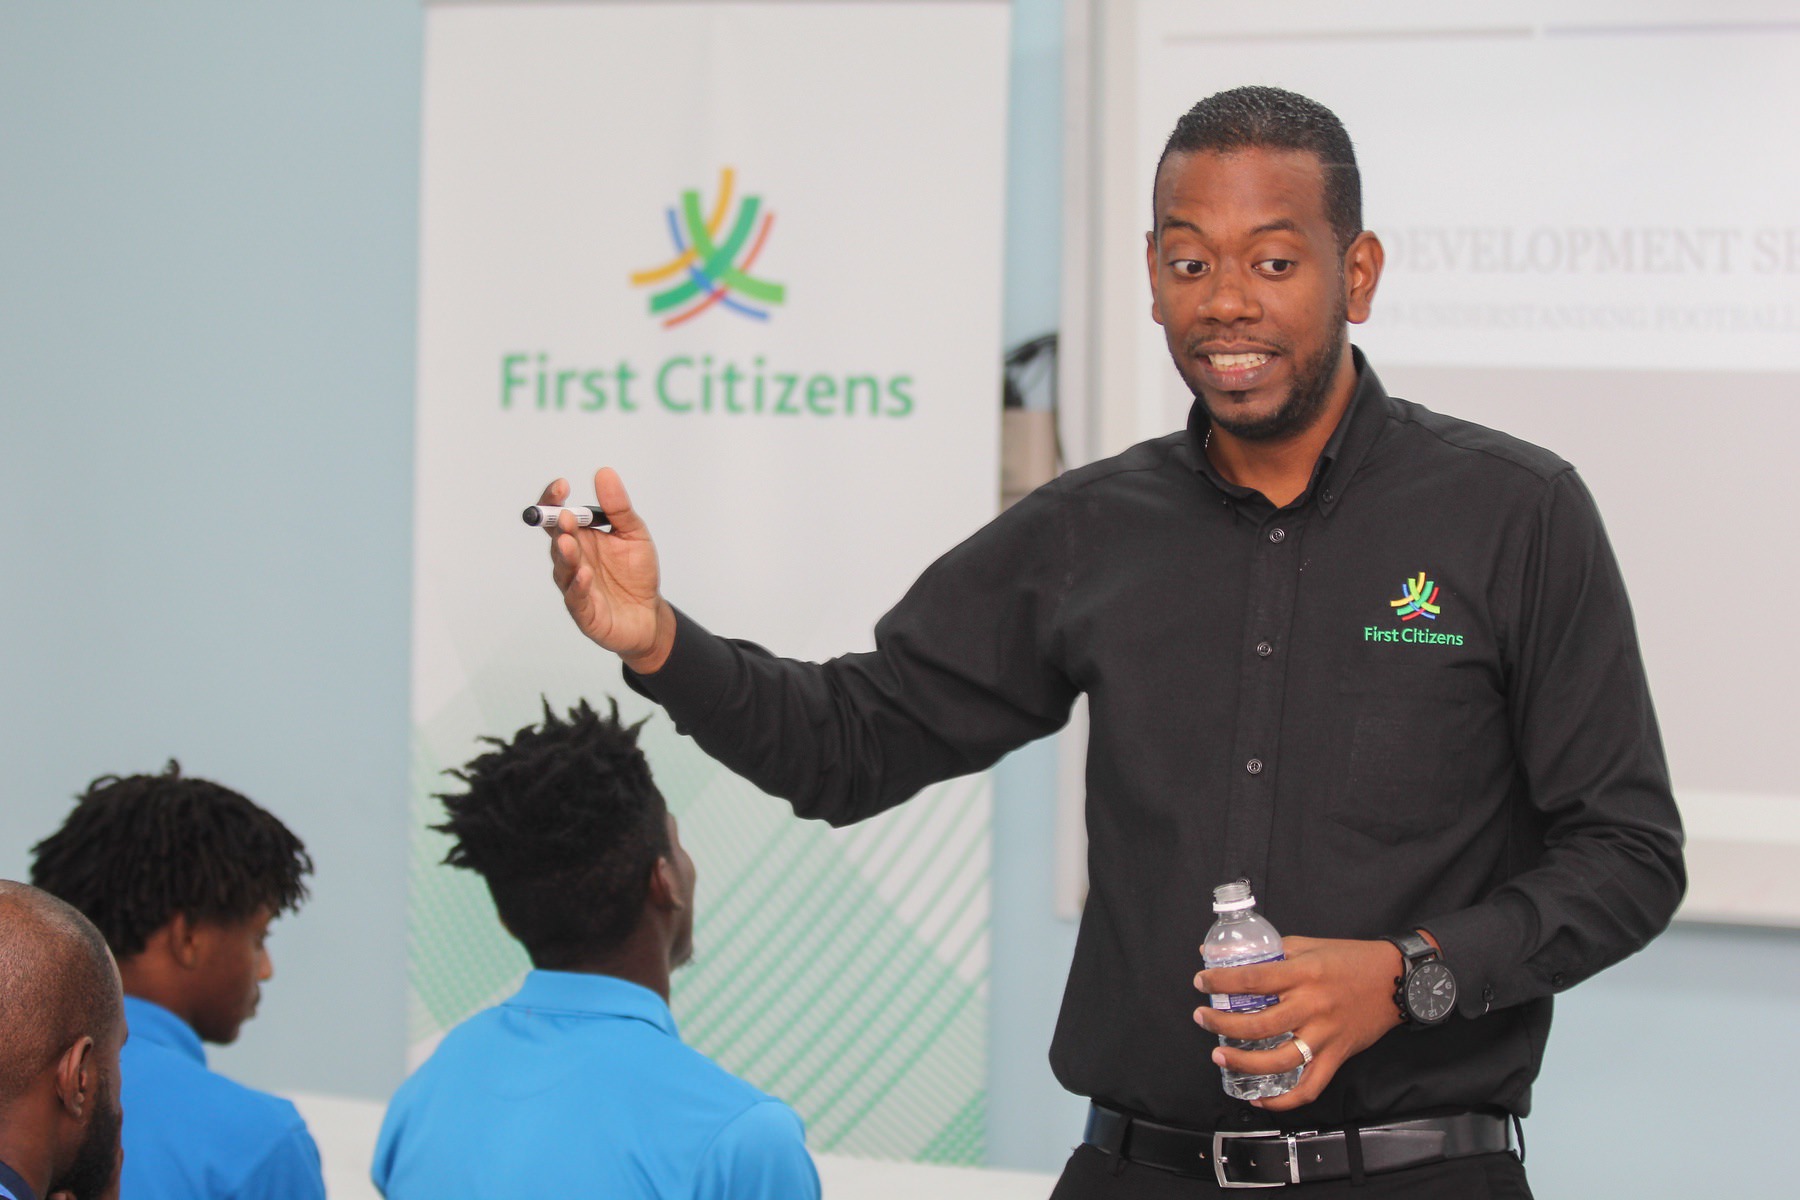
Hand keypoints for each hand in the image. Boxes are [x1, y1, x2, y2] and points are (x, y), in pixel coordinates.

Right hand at [540, 468, 675, 671]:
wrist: (649, 613)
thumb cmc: (636, 573)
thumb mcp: (633, 534)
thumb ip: (619, 507)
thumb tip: (604, 473)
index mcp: (581, 538)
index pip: (557, 516)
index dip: (553, 501)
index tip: (562, 485)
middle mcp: (573, 560)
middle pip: (557, 540)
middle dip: (559, 528)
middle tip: (565, 517)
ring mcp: (575, 586)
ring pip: (563, 569)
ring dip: (566, 555)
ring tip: (569, 541)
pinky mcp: (585, 612)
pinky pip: (577, 598)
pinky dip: (579, 586)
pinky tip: (585, 574)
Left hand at [1193, 936, 1404, 1110]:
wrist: (1396, 978)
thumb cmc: (1350, 958)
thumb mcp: (1310, 945)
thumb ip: (1272, 951)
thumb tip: (1229, 952)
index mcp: (1303, 973)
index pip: (1252, 979)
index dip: (1221, 982)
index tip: (1201, 982)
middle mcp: (1313, 1005)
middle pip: (1259, 1023)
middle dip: (1222, 1023)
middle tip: (1201, 1019)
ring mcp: (1325, 1035)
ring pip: (1279, 1059)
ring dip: (1243, 1062)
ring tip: (1219, 1056)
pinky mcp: (1338, 1055)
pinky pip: (1310, 1086)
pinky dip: (1283, 1100)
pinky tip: (1259, 1099)